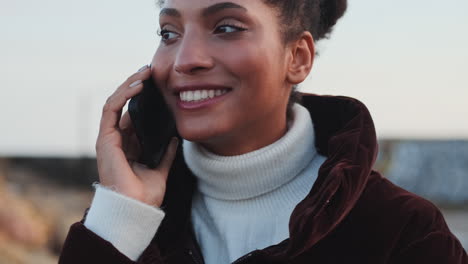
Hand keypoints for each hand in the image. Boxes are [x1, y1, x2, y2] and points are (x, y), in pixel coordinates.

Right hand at [95, 65, 178, 206]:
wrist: (135, 207)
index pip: (133, 115)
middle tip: (150, 71)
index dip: (143, 99)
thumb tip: (176, 139)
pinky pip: (111, 108)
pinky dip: (123, 94)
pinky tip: (138, 85)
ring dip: (129, 85)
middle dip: (136, 86)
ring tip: (145, 73)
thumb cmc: (145, 194)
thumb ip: (166, 153)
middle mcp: (117, 139)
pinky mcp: (106, 137)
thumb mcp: (161, 169)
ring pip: (116, 102)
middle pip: (124, 105)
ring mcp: (109, 138)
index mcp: (128, 146)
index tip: (157, 85)